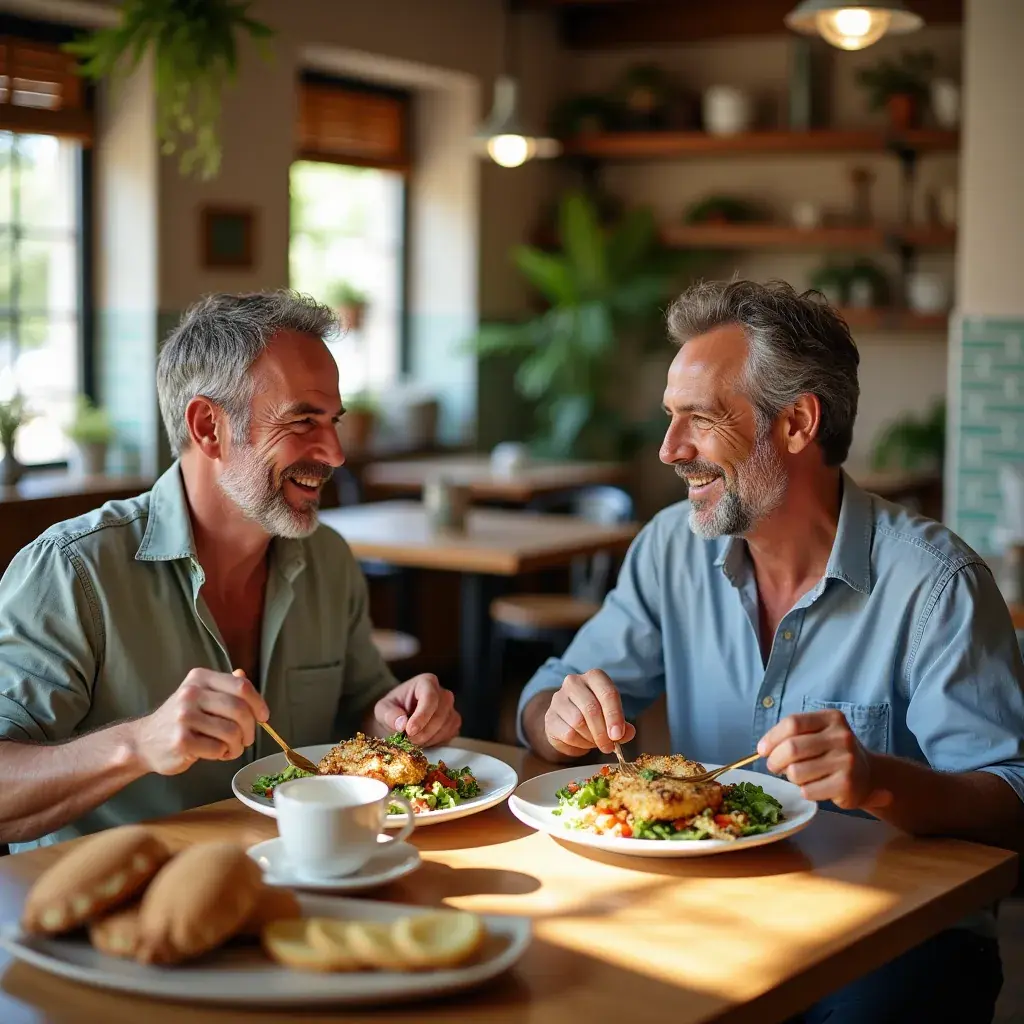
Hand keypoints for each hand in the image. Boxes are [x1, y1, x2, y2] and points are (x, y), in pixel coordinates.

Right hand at [130, 668, 268, 775]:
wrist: (143, 742)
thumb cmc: (180, 720)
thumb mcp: (199, 695)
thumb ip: (223, 686)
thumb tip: (243, 675)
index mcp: (200, 678)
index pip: (241, 686)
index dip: (258, 703)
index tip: (263, 717)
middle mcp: (191, 693)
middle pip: (240, 710)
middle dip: (250, 729)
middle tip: (247, 739)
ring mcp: (184, 717)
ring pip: (231, 732)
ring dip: (237, 745)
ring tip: (231, 749)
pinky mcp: (181, 741)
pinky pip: (217, 749)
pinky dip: (223, 754)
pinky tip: (216, 753)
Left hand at [373, 674, 460, 746]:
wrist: (400, 718)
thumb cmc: (393, 709)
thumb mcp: (382, 709)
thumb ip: (389, 714)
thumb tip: (402, 724)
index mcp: (426, 682)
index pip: (430, 697)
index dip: (421, 716)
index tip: (409, 731)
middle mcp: (442, 693)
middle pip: (441, 713)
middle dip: (424, 731)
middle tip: (408, 740)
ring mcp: (451, 707)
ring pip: (447, 725)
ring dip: (429, 738)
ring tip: (413, 741)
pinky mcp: (453, 722)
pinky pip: (450, 733)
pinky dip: (437, 741)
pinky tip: (423, 741)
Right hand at [544, 669, 635, 756]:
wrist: (568, 721)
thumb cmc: (595, 716)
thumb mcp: (612, 717)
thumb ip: (622, 726)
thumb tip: (627, 733)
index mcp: (594, 677)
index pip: (607, 693)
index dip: (614, 716)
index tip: (618, 735)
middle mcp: (574, 682)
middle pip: (591, 708)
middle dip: (603, 732)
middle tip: (609, 747)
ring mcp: (558, 698)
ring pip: (578, 722)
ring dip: (591, 738)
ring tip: (596, 742)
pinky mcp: (550, 716)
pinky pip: (568, 734)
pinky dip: (579, 743)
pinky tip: (583, 742)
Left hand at [758, 710, 891, 810]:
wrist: (869, 776)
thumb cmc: (833, 753)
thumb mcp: (818, 734)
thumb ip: (792, 735)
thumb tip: (763, 749)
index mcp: (831, 719)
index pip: (793, 723)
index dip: (771, 737)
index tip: (762, 750)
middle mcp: (842, 737)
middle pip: (792, 748)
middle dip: (775, 760)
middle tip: (774, 767)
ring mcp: (846, 761)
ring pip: (796, 772)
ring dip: (790, 777)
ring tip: (799, 776)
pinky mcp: (846, 785)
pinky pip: (807, 790)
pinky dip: (803, 791)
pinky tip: (814, 787)